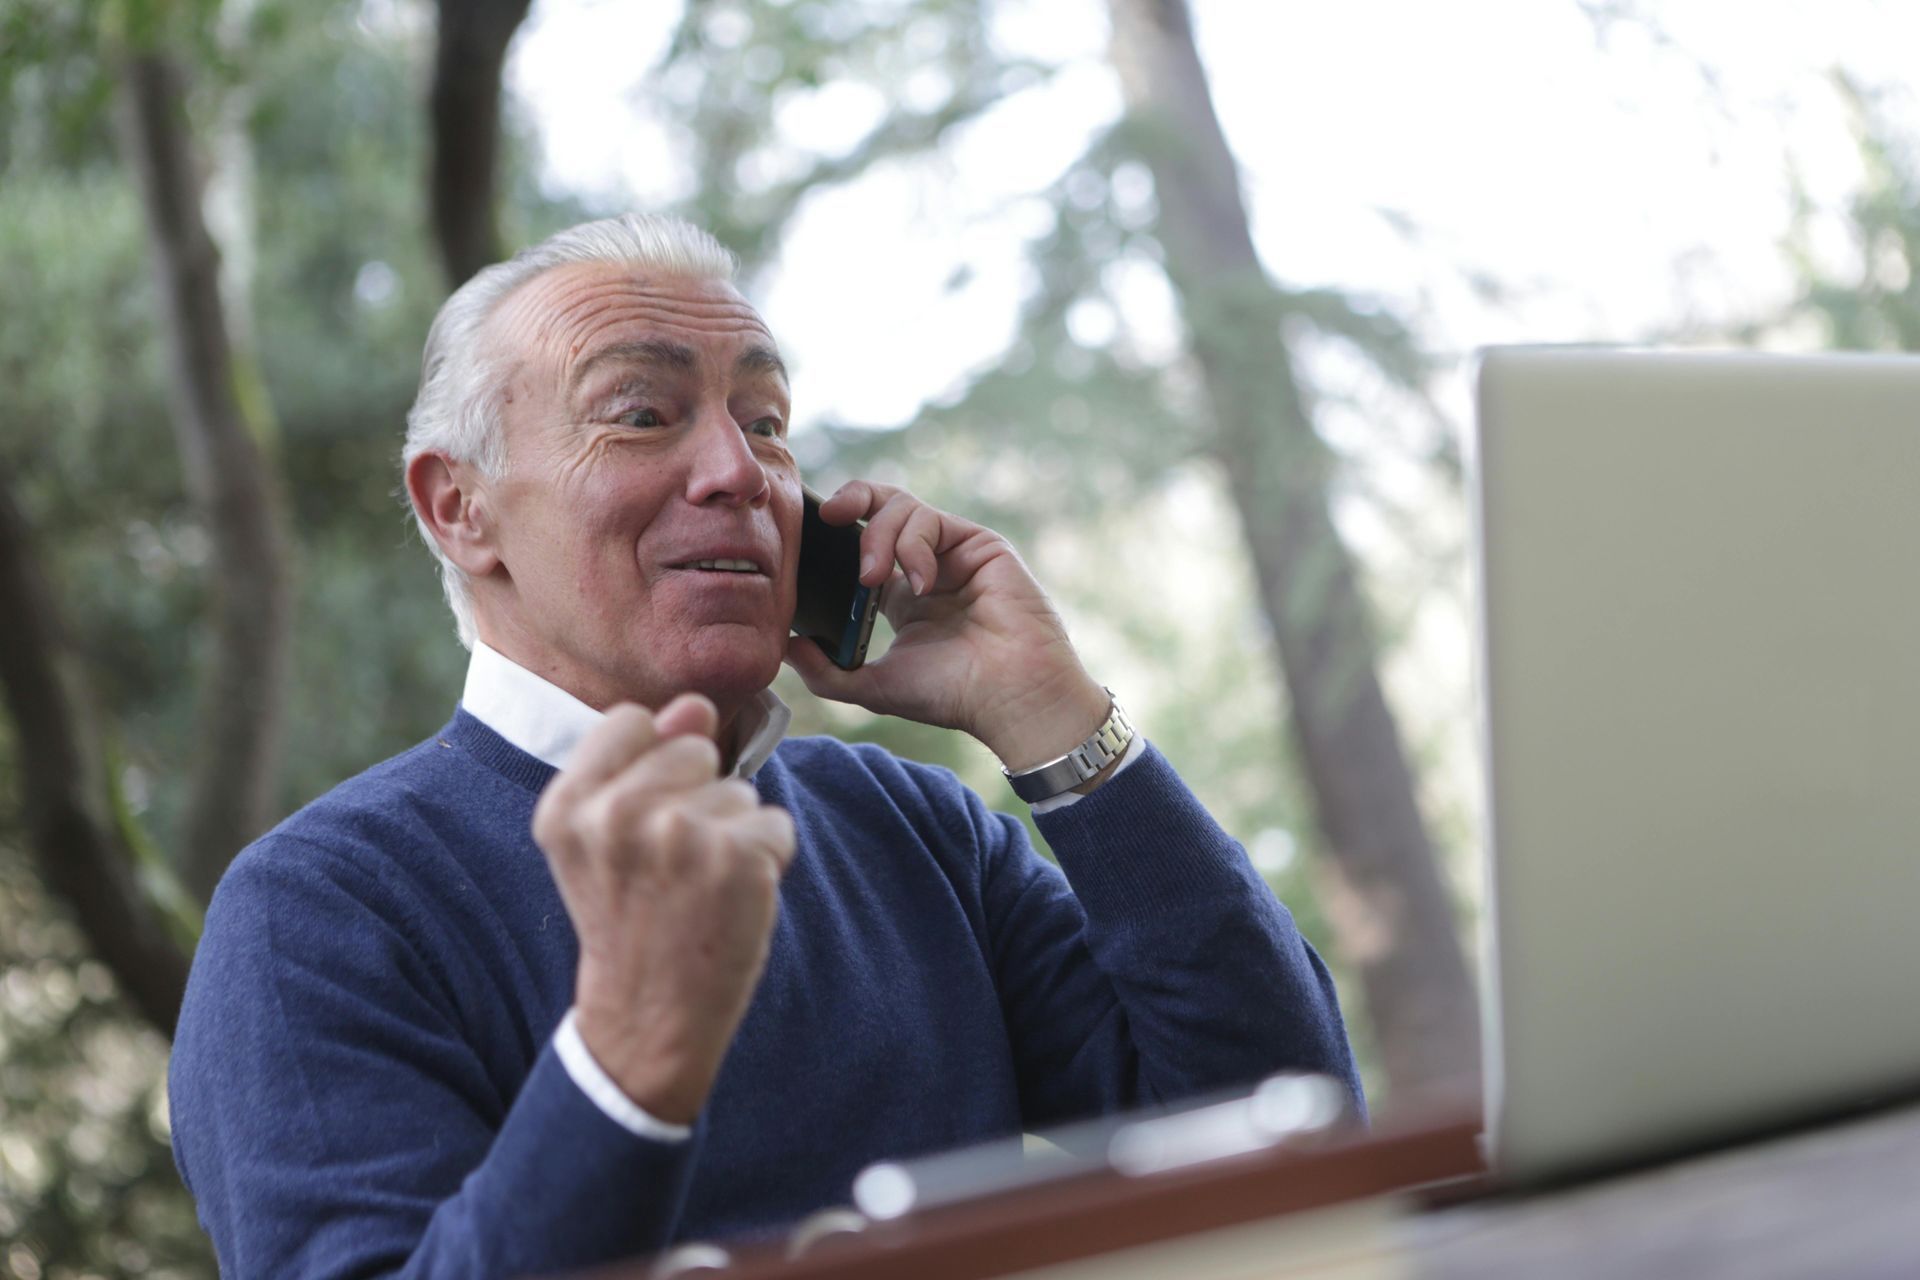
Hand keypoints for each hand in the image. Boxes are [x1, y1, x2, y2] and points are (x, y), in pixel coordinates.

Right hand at [531, 694, 795, 1123]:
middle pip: (694, 748)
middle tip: (675, 866)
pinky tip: (731, 902)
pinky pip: (775, 825)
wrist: (649, 1014)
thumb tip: (694, 707)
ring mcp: (680, 836)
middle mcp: (617, 815)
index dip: (653, 765)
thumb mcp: (607, 840)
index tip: (642, 822)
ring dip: (734, 834)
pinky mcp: (738, 860)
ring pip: (740, 789)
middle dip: (698, 796)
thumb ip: (642, 763)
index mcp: (568, 806)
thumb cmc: (631, 918)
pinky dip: (767, 860)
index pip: (631, 721)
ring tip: (700, 889)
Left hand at [783, 480, 1112, 772]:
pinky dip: (913, 546)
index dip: (833, 534)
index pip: (860, 544)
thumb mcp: (874, 686)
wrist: (1008, 697)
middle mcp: (926, 566)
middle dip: (851, 500)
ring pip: (902, 507)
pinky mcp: (978, 544)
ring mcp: (953, 552)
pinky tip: (919, 584)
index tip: (805, 538)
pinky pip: (931, 520)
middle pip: (881, 507)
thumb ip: (826, 672)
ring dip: (877, 537)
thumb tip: (784, 646)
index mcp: (900, 595)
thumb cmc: (952, 695)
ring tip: (872, 578)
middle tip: (827, 517)